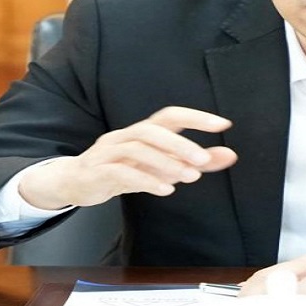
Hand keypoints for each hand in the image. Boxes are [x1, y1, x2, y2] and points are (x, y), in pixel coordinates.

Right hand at [18, 106, 236, 209]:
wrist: (75, 182)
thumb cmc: (122, 170)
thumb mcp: (160, 165)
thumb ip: (194, 161)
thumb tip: (230, 155)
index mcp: (143, 131)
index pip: (170, 116)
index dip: (195, 117)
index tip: (222, 124)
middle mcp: (125, 136)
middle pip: (152, 130)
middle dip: (180, 144)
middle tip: (204, 160)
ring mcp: (108, 152)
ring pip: (136, 149)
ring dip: (165, 162)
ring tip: (189, 177)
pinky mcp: (96, 172)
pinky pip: (120, 172)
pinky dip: (145, 180)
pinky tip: (165, 190)